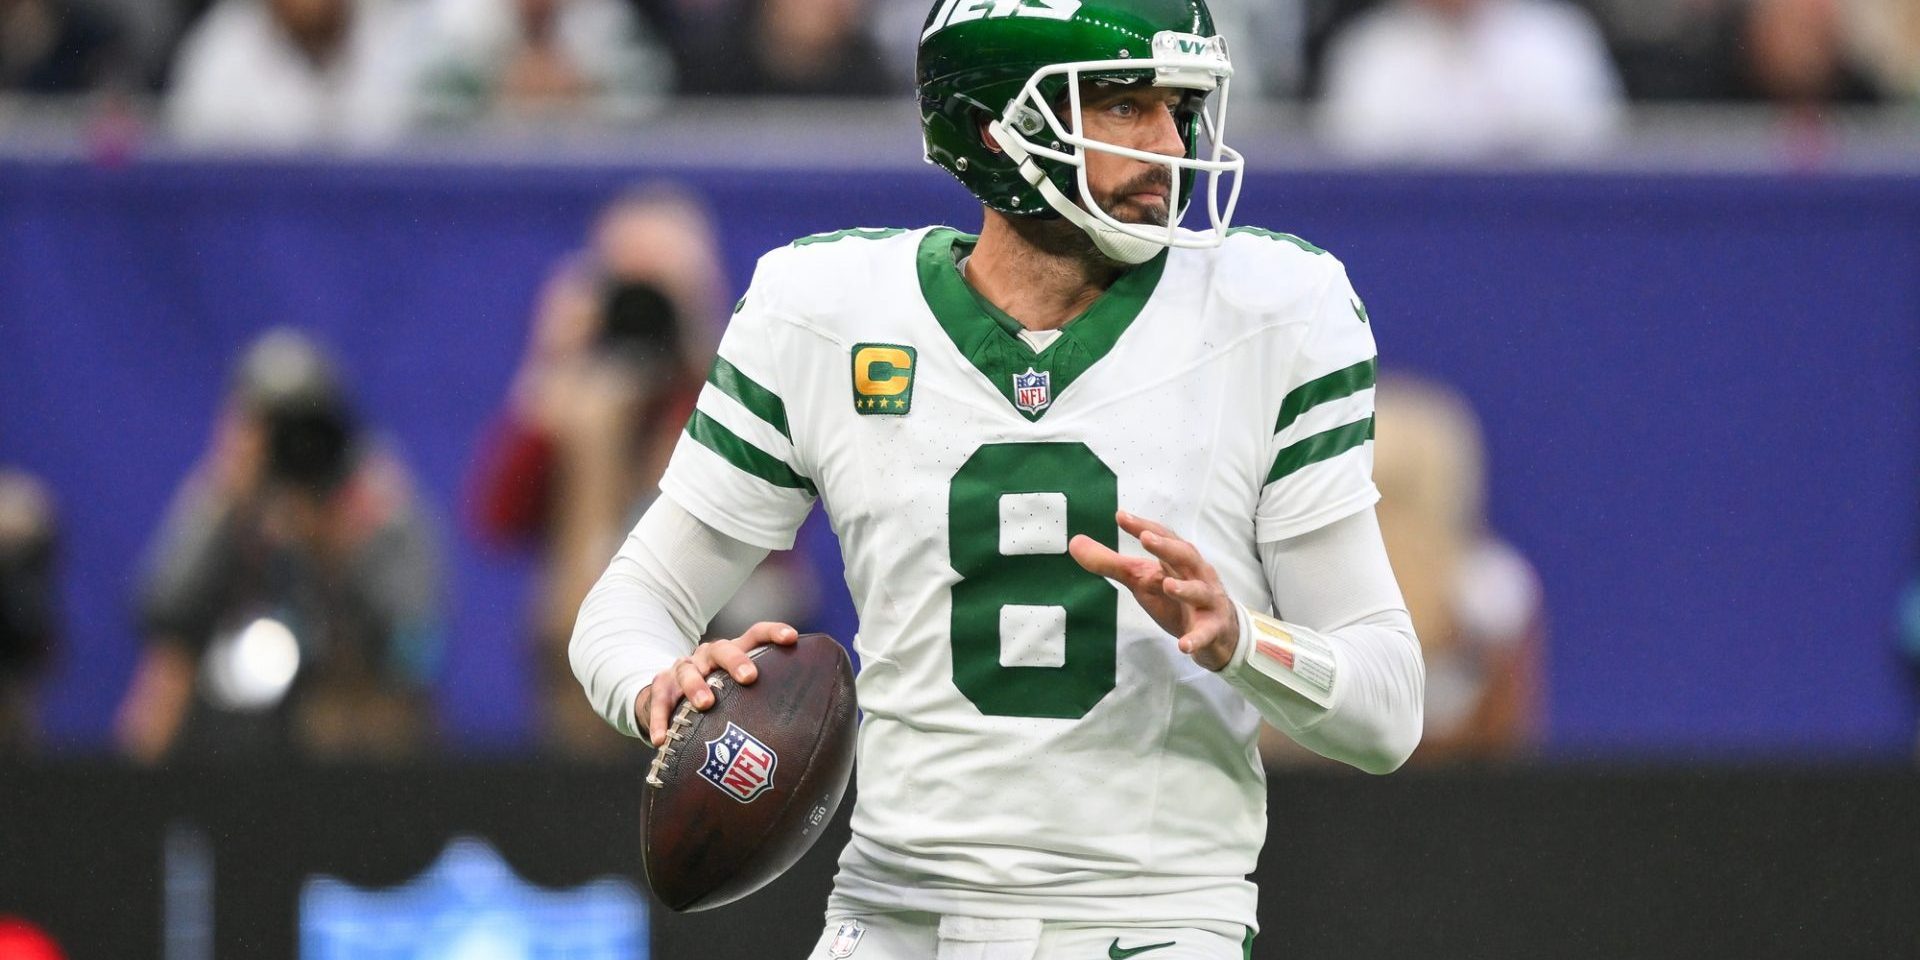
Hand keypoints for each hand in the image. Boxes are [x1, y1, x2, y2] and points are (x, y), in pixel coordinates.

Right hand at [637, 622, 798, 746]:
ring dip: (696, 686)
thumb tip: (805, 726)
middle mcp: (707, 656)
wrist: (667, 694)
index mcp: (731, 652)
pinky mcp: (660, 687)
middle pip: (722, 649)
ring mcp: (682, 669)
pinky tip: (662, 740)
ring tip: (705, 704)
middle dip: (736, 661)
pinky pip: (658, 701)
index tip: (791, 638)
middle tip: (749, 677)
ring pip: (688, 671)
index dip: (773, 633)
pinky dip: (660, 720)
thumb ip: (762, 699)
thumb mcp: (736, 690)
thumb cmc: (716, 694)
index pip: (755, 635)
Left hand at [1069, 510, 1240, 670]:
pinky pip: (1205, 634)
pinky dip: (1196, 639)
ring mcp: (1208, 602)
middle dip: (1166, 547)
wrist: (1217, 631)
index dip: (1143, 526)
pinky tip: (1184, 646)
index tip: (1120, 516)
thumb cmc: (1176, 598)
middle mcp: (1196, 575)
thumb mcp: (1142, 580)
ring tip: (1167, 585)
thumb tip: (1074, 542)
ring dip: (1185, 588)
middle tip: (1145, 538)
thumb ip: (1111, 563)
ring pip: (1199, 592)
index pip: (1162, 537)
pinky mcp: (1213, 629)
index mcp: (1177, 560)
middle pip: (1185, 556)